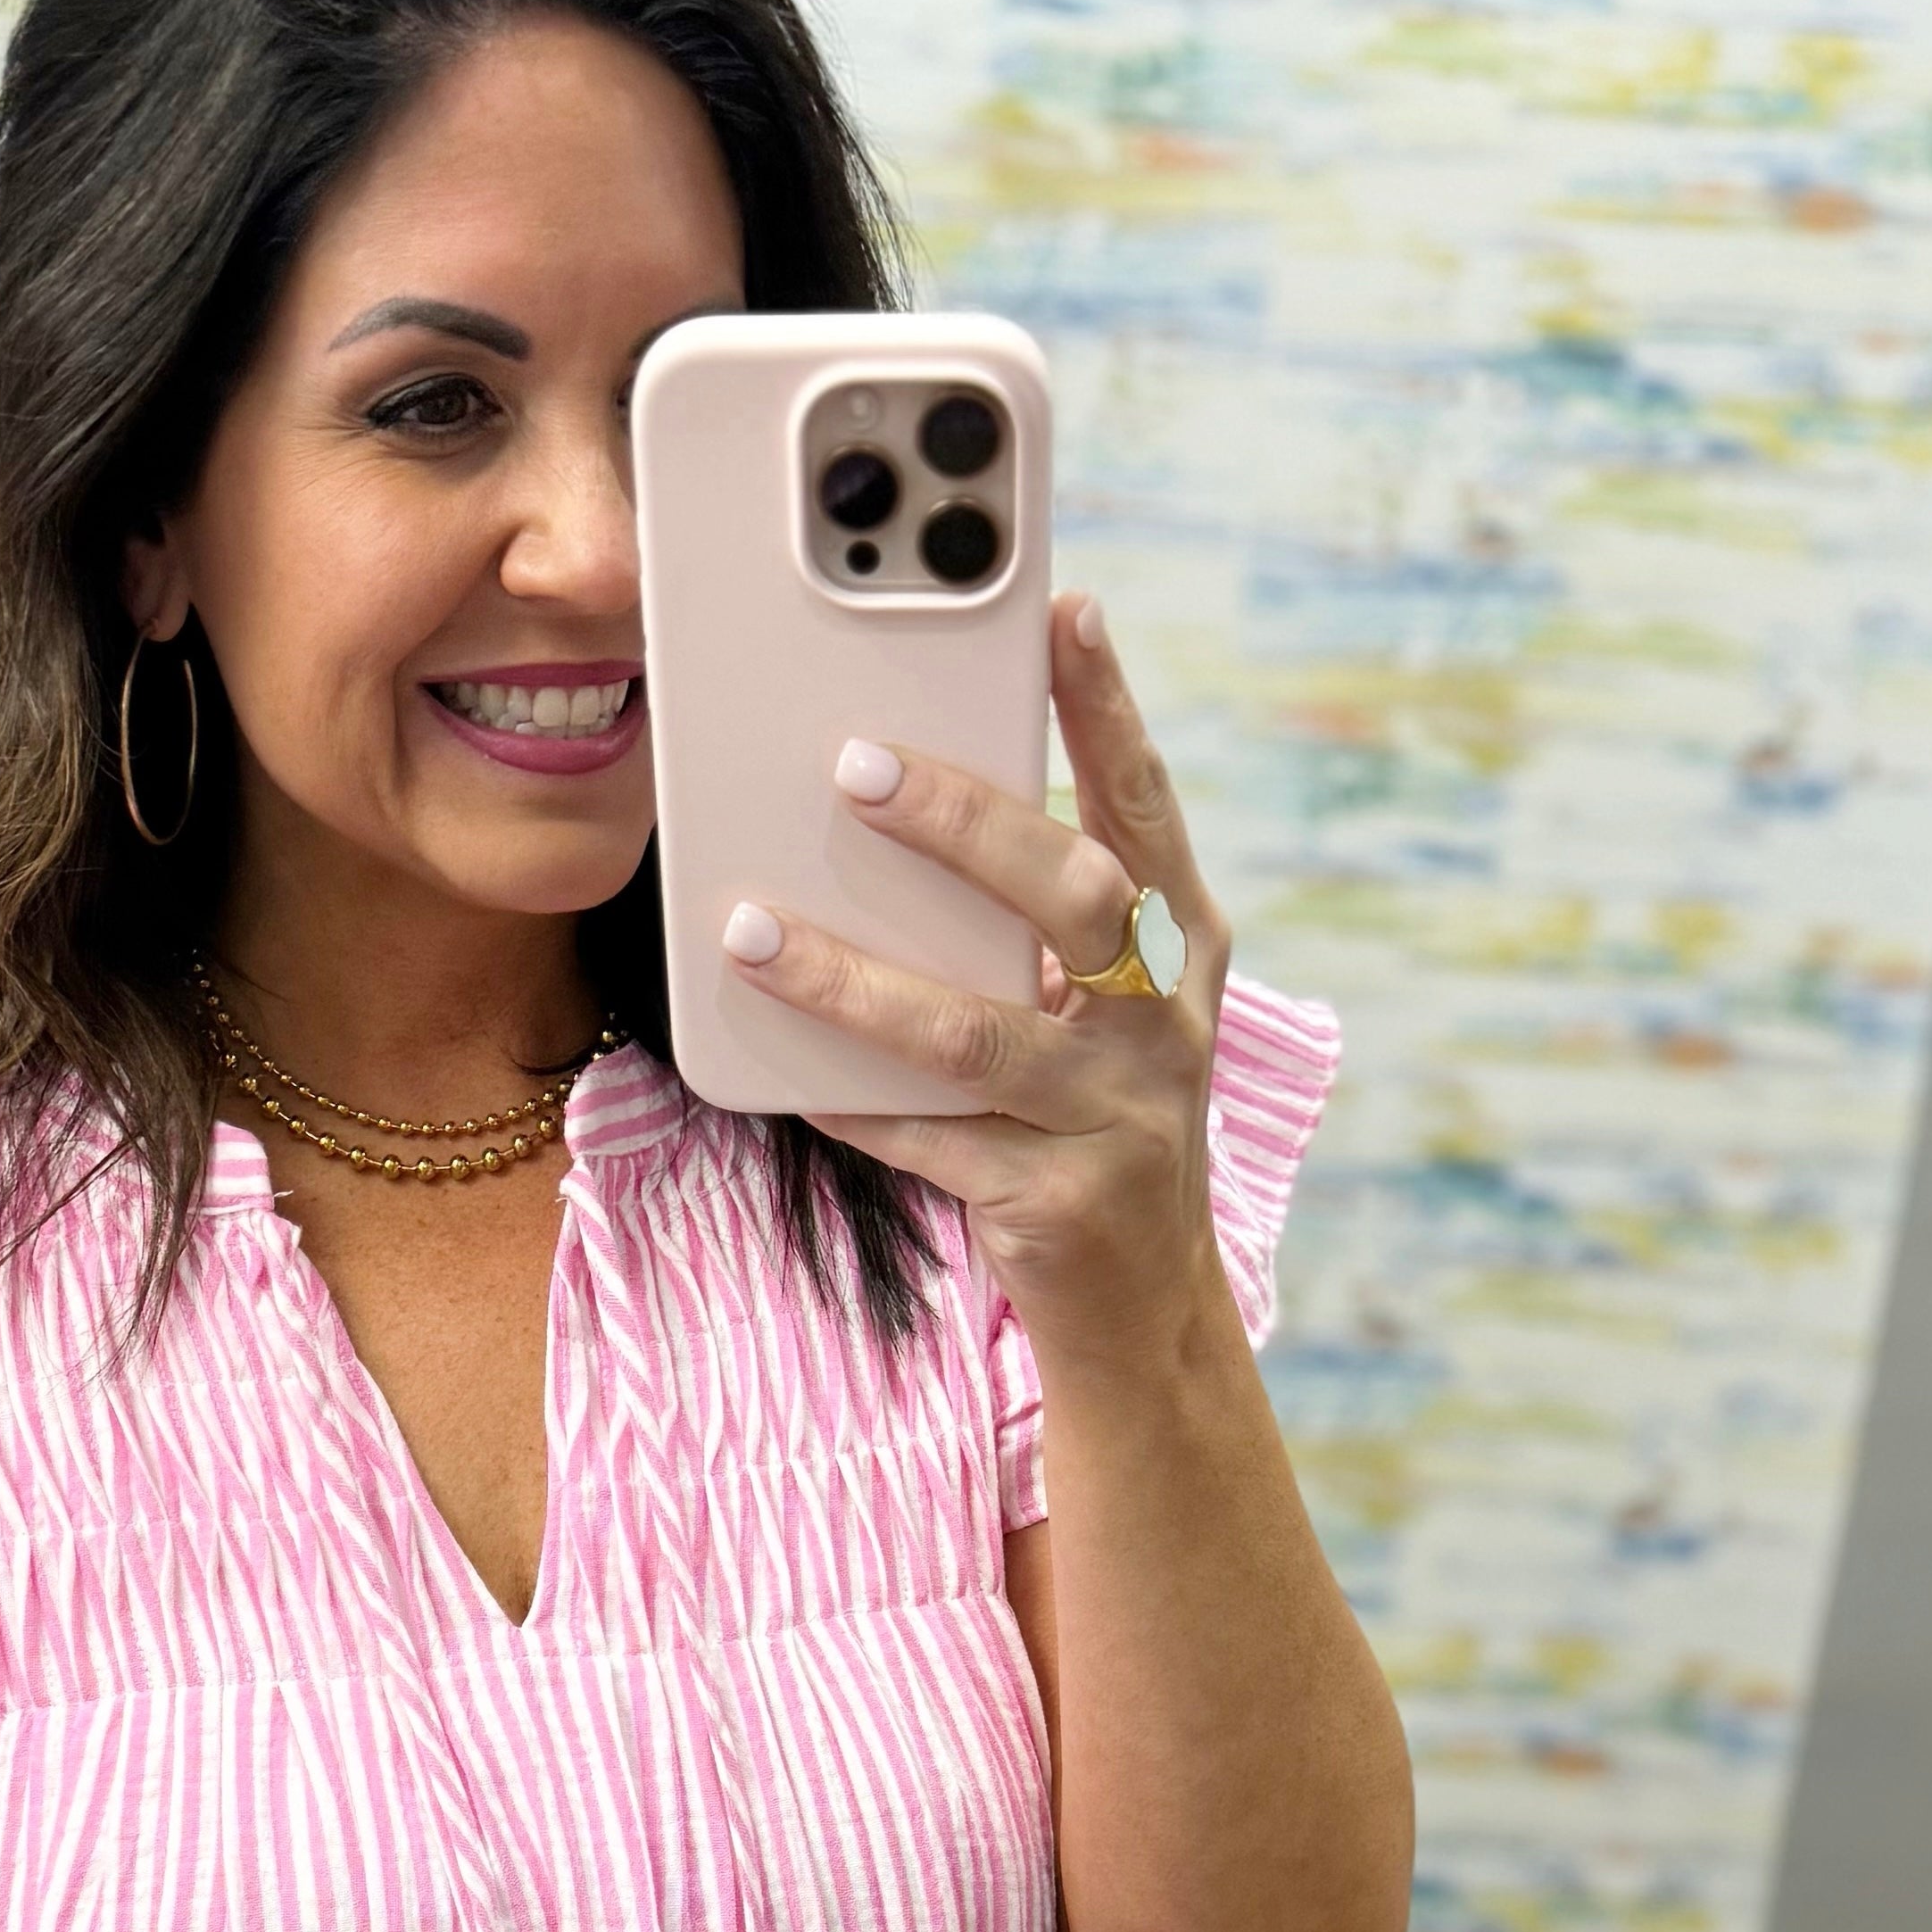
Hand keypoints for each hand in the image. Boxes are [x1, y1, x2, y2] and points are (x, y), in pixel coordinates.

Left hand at [718, 590, 1231, 1349]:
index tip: (1063, 611)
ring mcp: (1117, 1120)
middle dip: (965, 823)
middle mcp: (1161, 1028)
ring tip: (753, 934)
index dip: (1108, 710)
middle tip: (855, 765)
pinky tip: (777, 1074)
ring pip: (974, 1031)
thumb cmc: (1090, 1134)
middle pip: (1071, 898)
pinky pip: (931, 1141)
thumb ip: (1027, 939)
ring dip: (854, 980)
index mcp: (1178, 956)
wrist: (1144, 1320)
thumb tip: (893, 825)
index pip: (1144, 809)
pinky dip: (850, 1104)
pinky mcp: (1057, 1206)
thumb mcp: (1089, 1022)